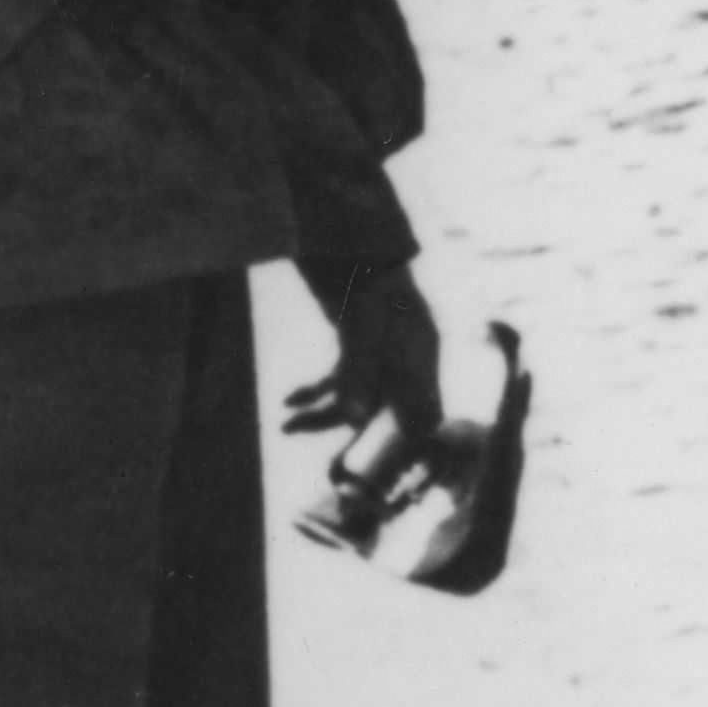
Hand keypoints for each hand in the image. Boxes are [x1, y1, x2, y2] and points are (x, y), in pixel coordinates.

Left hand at [283, 263, 446, 451]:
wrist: (359, 241)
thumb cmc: (370, 279)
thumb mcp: (362, 326)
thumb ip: (358, 372)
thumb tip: (352, 418)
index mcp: (421, 357)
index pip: (421, 413)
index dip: (401, 443)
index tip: (369, 464)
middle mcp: (407, 360)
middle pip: (382, 409)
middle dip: (341, 428)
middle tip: (301, 439)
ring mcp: (384, 354)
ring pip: (357, 396)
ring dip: (320, 412)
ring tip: (286, 424)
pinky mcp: (362, 347)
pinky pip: (342, 380)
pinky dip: (317, 390)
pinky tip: (290, 399)